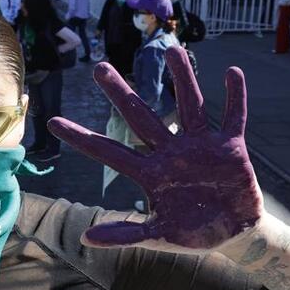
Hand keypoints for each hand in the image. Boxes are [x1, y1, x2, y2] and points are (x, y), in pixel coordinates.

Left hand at [48, 46, 261, 251]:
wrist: (233, 234)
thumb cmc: (192, 234)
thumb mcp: (157, 237)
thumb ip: (125, 235)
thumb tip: (86, 238)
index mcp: (150, 173)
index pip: (109, 152)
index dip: (82, 139)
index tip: (53, 123)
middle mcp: (171, 152)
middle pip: (141, 116)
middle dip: (121, 93)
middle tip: (99, 67)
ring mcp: (201, 146)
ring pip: (190, 106)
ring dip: (183, 79)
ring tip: (172, 50)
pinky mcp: (231, 147)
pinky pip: (234, 116)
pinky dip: (236, 97)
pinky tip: (232, 73)